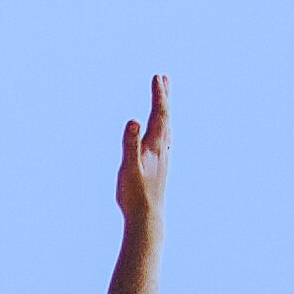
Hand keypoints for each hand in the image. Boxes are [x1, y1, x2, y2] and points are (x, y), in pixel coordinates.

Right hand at [114, 76, 169, 232]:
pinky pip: (162, 138)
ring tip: (162, 100)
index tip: (158, 77)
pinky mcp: (158, 165)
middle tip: (163, 78)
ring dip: (163, 111)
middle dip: (163, 97)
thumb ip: (130, 143)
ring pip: (165, 127)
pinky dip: (162, 127)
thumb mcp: (128, 167)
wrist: (147, 216)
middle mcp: (162, 148)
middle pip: (165, 117)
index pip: (160, 114)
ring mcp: (161, 157)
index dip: (159, 95)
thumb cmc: (135, 194)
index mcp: (155, 145)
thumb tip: (133, 120)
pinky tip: (160, 132)